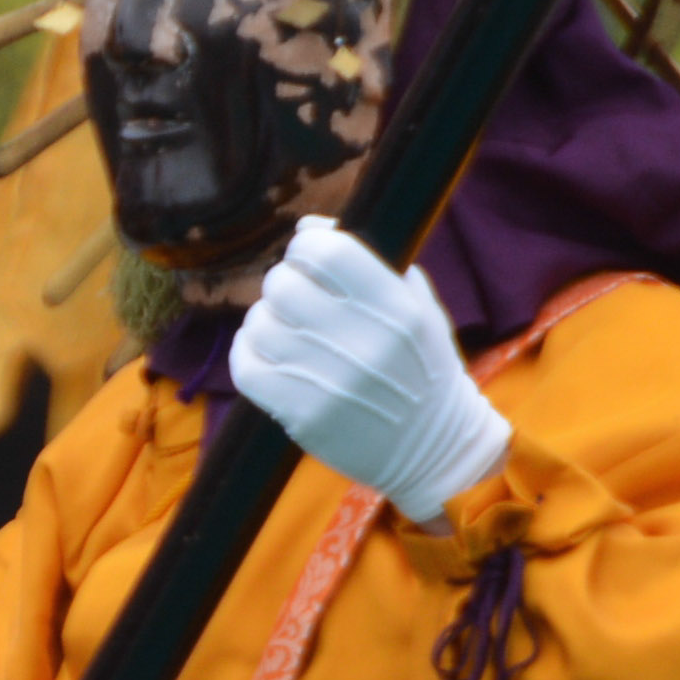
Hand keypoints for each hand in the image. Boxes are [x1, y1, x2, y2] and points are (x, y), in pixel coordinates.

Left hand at [228, 218, 510, 521]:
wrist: (434, 451)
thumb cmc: (423, 371)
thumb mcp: (419, 310)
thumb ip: (371, 264)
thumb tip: (309, 227)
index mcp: (395, 308)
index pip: (325, 250)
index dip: (306, 246)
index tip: (308, 258)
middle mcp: (362, 343)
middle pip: (282, 284)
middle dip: (284, 284)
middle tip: (297, 300)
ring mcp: (329, 382)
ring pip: (259, 323)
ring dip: (265, 321)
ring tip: (286, 331)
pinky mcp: (302, 415)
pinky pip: (245, 367)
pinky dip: (248, 353)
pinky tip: (267, 353)